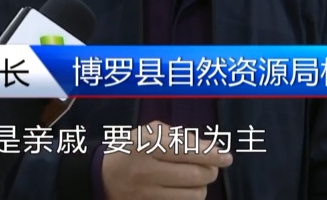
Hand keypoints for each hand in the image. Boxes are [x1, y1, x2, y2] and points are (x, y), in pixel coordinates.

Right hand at [101, 120, 232, 199]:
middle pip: (195, 176)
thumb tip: (211, 148)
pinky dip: (189, 197)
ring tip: (197, 178)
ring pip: (193, 195)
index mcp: (144, 146)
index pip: (186, 150)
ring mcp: (147, 195)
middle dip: (211, 170)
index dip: (211, 154)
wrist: (101, 177)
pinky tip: (185, 189)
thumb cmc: (131, 149)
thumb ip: (180, 136)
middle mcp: (145, 172)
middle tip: (212, 166)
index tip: (226, 156)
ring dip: (202, 186)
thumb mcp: (149, 133)